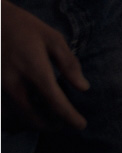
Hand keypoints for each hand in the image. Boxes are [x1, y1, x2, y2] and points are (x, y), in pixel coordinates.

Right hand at [1, 0, 89, 129]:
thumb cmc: (26, 27)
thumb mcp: (53, 39)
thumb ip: (69, 64)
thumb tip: (83, 87)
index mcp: (35, 69)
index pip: (54, 101)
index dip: (69, 116)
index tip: (81, 125)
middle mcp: (15, 82)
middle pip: (34, 116)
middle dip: (52, 124)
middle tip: (67, 124)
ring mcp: (3, 85)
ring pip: (21, 113)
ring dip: (39, 119)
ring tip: (56, 118)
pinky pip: (13, 105)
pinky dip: (27, 110)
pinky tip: (39, 105)